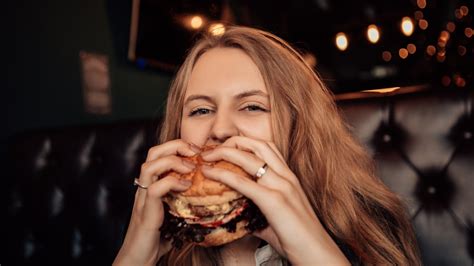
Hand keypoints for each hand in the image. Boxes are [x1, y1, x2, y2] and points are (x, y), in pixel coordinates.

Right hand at [113, 140, 198, 265]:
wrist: (137, 259)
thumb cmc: (157, 239)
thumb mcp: (174, 213)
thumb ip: (184, 200)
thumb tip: (209, 194)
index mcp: (150, 185)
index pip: (159, 153)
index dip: (177, 146)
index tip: (197, 151)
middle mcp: (144, 188)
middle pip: (153, 152)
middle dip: (175, 145)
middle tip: (195, 152)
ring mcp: (143, 199)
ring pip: (149, 166)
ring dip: (173, 161)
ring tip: (191, 168)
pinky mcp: (146, 213)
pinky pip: (155, 189)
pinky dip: (172, 182)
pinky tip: (186, 187)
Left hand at [200, 136, 349, 264]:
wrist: (317, 253)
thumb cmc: (299, 239)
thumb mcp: (278, 218)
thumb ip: (258, 213)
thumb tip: (240, 217)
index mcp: (289, 177)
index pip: (267, 146)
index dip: (244, 142)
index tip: (226, 148)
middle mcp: (286, 176)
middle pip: (257, 144)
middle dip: (232, 141)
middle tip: (212, 149)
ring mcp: (281, 186)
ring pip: (248, 157)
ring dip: (224, 152)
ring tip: (207, 156)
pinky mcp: (273, 200)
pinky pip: (242, 182)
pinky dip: (222, 174)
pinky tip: (209, 173)